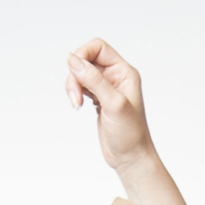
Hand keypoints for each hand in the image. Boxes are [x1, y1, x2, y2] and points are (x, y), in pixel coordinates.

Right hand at [64, 37, 154, 172]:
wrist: (131, 157)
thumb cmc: (130, 134)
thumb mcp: (113, 104)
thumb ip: (94, 80)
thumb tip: (74, 60)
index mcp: (125, 72)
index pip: (98, 47)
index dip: (82, 54)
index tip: (75, 72)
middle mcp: (116, 77)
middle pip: (86, 60)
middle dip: (75, 75)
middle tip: (75, 96)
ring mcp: (107, 88)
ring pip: (81, 73)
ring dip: (73, 85)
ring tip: (76, 104)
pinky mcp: (98, 99)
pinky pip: (81, 85)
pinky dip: (75, 92)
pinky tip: (78, 105)